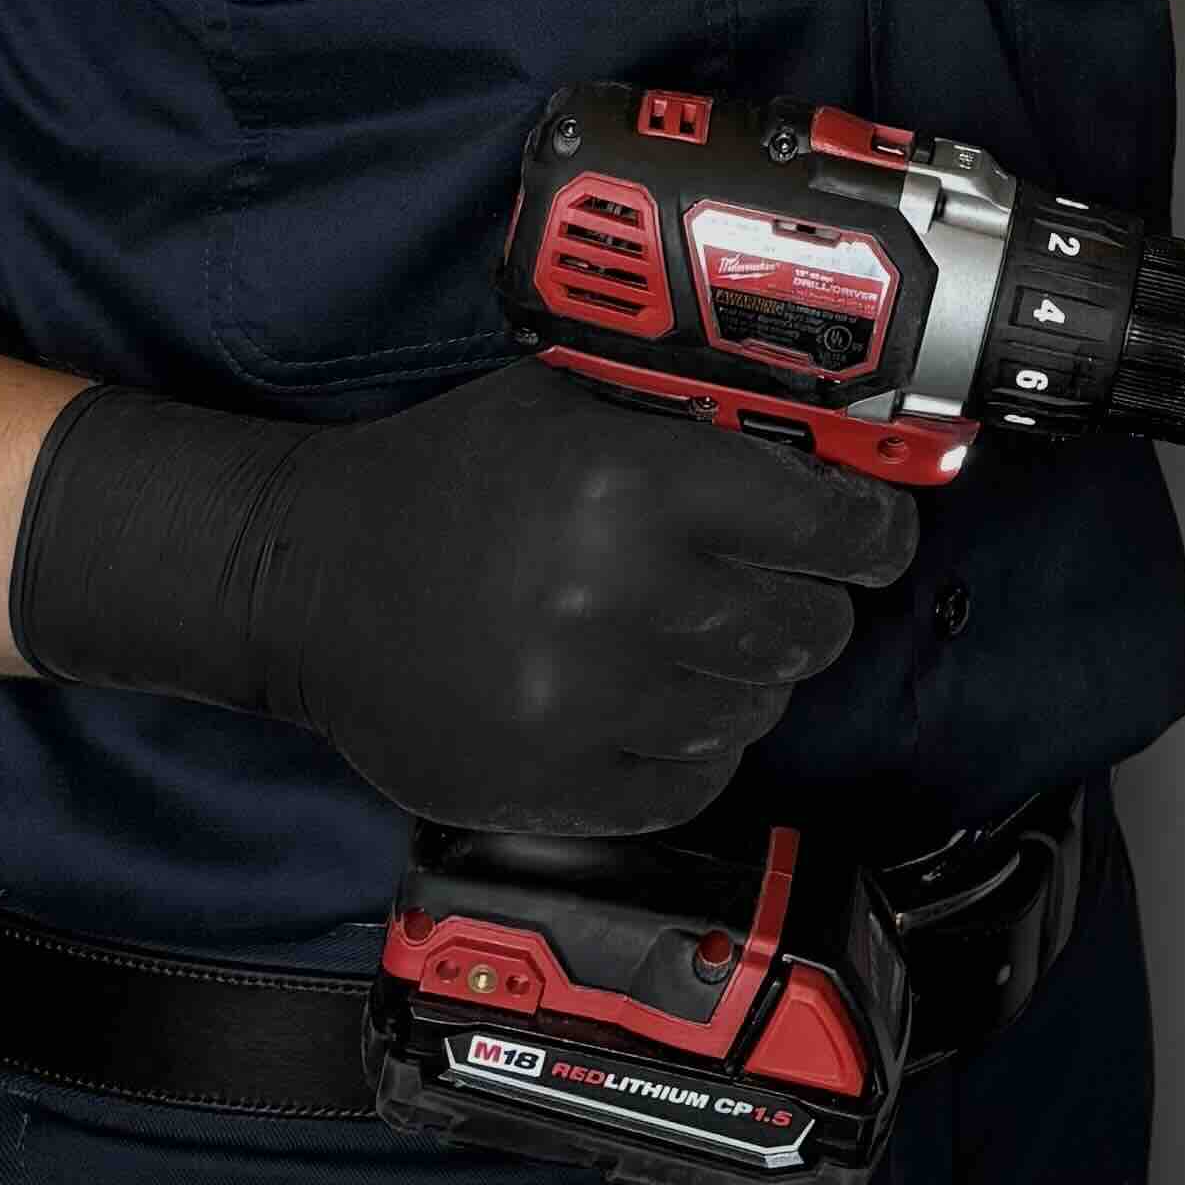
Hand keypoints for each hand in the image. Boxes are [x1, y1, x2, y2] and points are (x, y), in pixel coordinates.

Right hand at [10, 359, 921, 832]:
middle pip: (803, 625)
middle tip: (783, 587)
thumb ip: (686, 418)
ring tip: (691, 640)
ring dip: (745, 676)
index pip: (821, 523)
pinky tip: (653, 699)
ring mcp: (582, 702)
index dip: (871, 531)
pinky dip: (693, 746)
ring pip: (753, 709)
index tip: (880, 535)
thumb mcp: (564, 400)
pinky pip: (690, 784)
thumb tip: (820, 445)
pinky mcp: (550, 782)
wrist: (305, 579)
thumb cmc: (442, 479)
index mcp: (629, 484)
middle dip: (811, 603)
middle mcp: (615, 595)